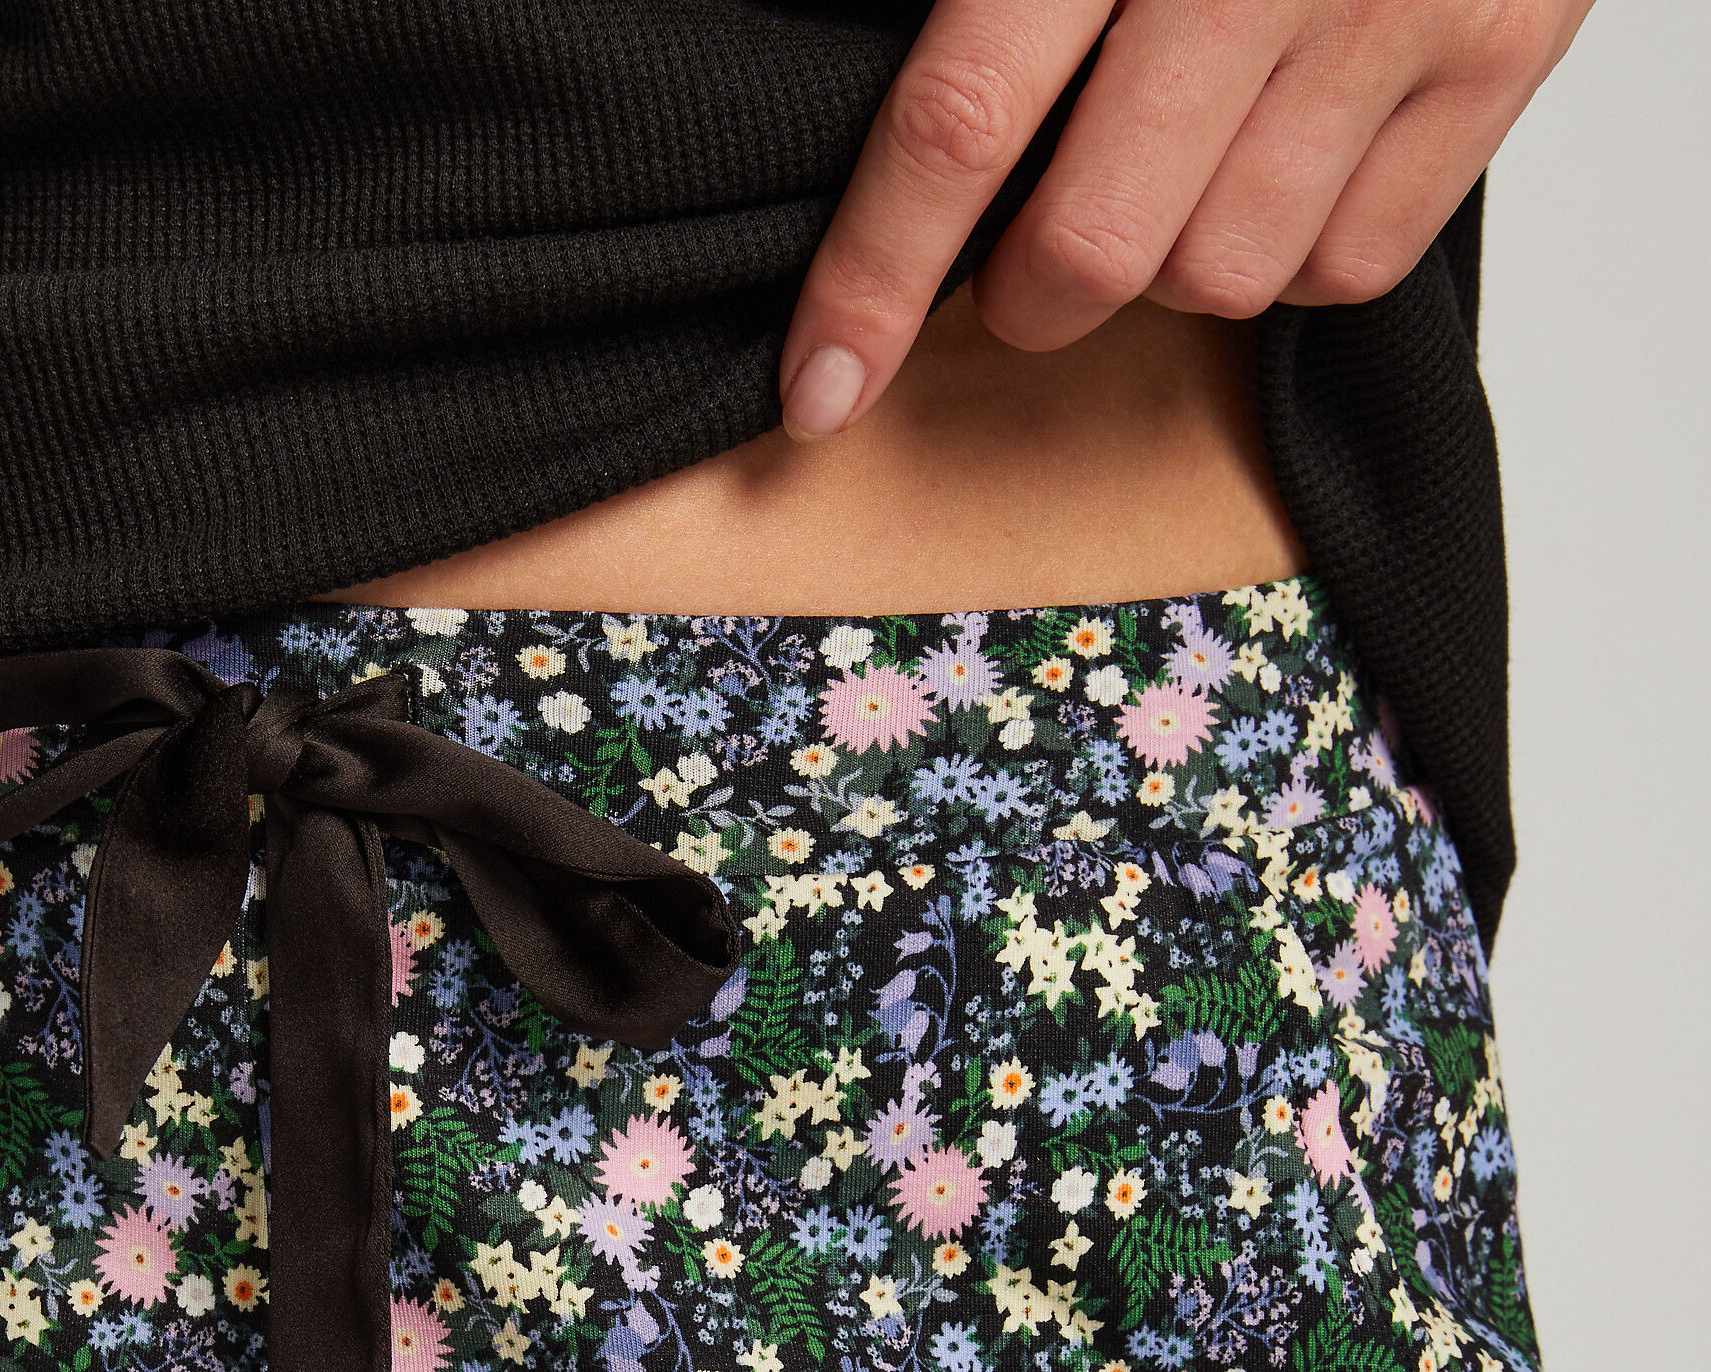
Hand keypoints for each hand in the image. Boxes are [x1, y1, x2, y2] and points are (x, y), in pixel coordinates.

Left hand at [779, 0, 1593, 436]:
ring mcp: (1394, 10)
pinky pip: (1347, 265)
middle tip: (1026, 249)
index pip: (960, 122)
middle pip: (1094, 249)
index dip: (873, 280)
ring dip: (1168, 261)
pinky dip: (1291, 252)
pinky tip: (1276, 159)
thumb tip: (889, 122)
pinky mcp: (1499, 51)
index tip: (816, 390)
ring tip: (1174, 166)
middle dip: (1029, 289)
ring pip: (1221, 276)